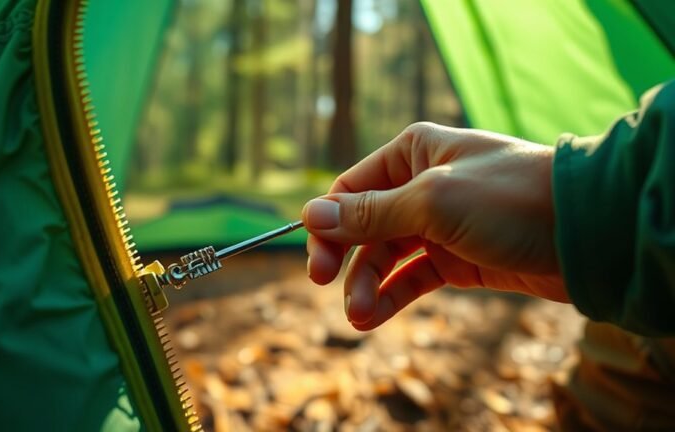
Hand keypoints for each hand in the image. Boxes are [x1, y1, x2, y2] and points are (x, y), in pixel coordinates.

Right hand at [302, 122, 567, 330]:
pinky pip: (412, 279)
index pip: (351, 190)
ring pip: (387, 257)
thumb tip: (311, 213)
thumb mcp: (432, 201)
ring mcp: (440, 225)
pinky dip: (392, 296)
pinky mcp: (458, 259)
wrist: (586, 232)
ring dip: (368, 286)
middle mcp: (421, 186)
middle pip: (364, 227)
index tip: (318, 263)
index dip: (328, 226)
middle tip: (329, 290)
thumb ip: (371, 213)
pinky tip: (373, 317)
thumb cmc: (510, 199)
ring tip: (359, 317)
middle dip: (348, 261)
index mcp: (412, 153)